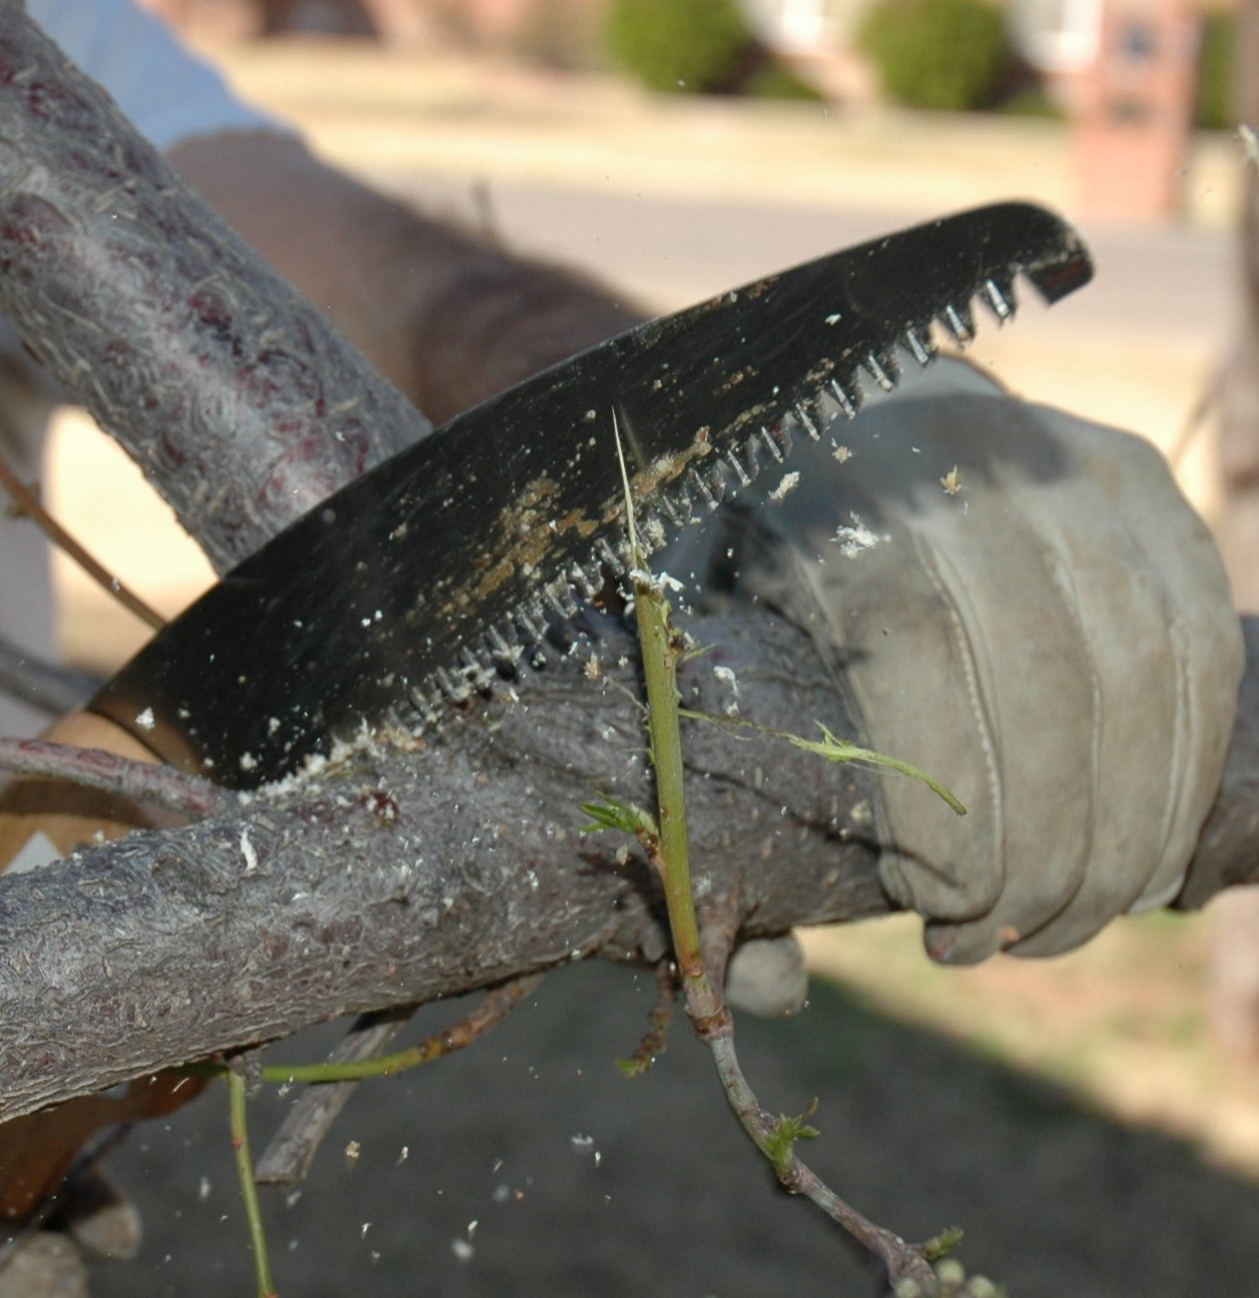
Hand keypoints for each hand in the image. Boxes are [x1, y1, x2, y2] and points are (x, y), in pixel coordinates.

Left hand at [738, 360, 1241, 962]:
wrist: (822, 411)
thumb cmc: (741, 557)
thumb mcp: (684, 642)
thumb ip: (711, 800)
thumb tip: (781, 983)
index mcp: (830, 491)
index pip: (916, 652)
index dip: (947, 802)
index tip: (929, 908)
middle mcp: (960, 458)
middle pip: (1046, 674)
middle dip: (1042, 845)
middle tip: (993, 941)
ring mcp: (1062, 460)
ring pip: (1146, 666)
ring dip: (1126, 823)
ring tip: (1065, 919)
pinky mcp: (1135, 478)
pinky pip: (1200, 636)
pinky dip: (1185, 758)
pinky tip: (1141, 849)